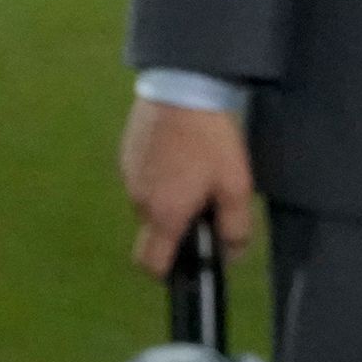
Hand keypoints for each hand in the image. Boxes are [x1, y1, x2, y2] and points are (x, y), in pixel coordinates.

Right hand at [121, 98, 256, 274]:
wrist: (181, 87)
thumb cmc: (210, 142)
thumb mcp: (236, 187)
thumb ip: (234, 229)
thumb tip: (229, 255)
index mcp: (164, 213)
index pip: (150, 263)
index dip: (166, 273)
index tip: (187, 264)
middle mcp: (137, 199)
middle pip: (154, 231)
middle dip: (177, 226)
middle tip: (205, 203)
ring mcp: (127, 173)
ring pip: (148, 202)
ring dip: (167, 198)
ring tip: (194, 171)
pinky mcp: (125, 151)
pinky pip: (142, 177)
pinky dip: (158, 176)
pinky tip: (179, 153)